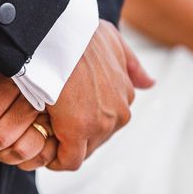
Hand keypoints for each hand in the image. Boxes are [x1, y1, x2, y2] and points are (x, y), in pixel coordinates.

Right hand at [45, 20, 153, 170]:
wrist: (57, 33)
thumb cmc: (78, 33)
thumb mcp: (113, 41)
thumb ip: (131, 64)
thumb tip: (150, 83)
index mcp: (125, 92)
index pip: (108, 120)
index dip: (86, 120)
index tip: (67, 115)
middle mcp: (119, 111)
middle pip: (97, 139)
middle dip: (76, 136)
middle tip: (50, 124)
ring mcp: (101, 123)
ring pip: (84, 150)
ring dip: (64, 146)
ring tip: (42, 132)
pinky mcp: (78, 132)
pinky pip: (69, 160)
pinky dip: (55, 159)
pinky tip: (42, 147)